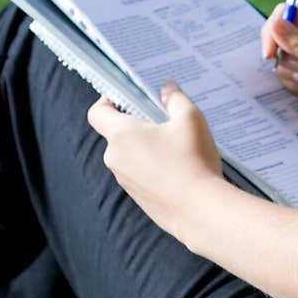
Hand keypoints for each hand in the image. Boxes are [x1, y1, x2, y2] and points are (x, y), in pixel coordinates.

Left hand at [86, 81, 220, 242]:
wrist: (200, 211)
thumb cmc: (193, 161)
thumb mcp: (190, 119)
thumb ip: (175, 98)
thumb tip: (166, 87)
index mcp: (122, 135)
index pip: (97, 113)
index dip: (107, 101)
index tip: (126, 97)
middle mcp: (116, 158)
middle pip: (117, 134)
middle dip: (137, 124)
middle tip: (164, 120)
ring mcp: (125, 181)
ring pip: (130, 155)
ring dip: (146, 147)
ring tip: (177, 146)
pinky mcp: (138, 198)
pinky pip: (140, 174)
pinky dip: (153, 167)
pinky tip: (179, 168)